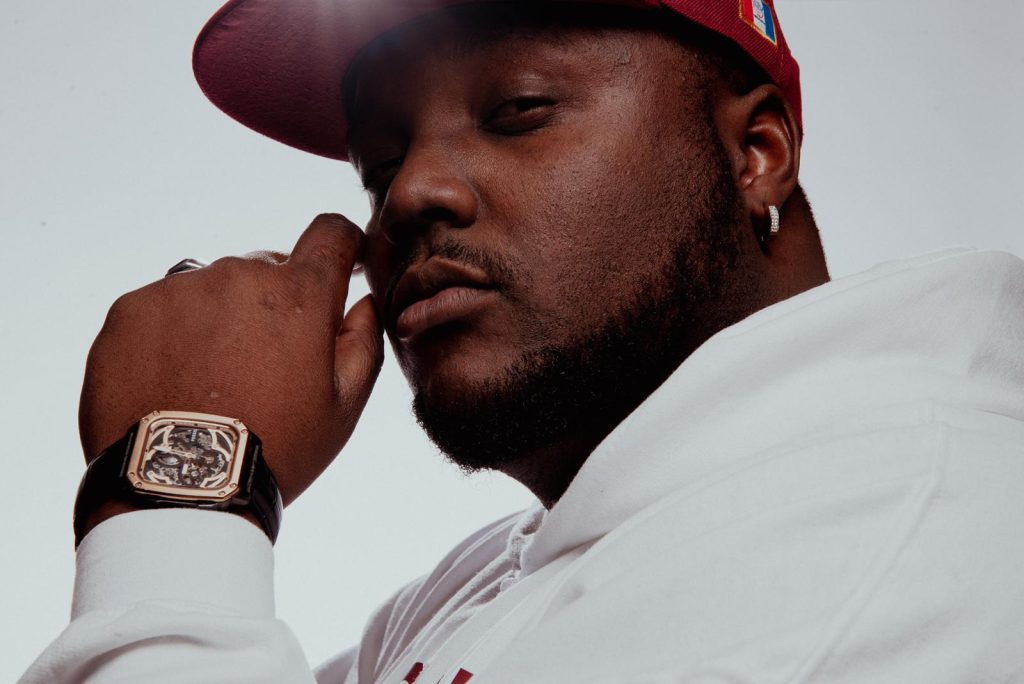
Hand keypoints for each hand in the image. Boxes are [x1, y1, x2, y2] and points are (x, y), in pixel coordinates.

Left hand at [79, 214, 383, 505]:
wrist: (179, 488)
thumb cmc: (275, 449)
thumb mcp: (343, 405)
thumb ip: (364, 339)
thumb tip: (363, 300)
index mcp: (298, 294)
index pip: (331, 233)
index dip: (341, 247)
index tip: (339, 268)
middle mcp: (238, 275)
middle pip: (267, 268)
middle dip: (274, 303)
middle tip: (265, 365)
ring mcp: (179, 289)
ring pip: (213, 288)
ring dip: (221, 318)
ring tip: (214, 381)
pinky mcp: (130, 310)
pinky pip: (163, 308)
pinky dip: (173, 334)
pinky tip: (177, 382)